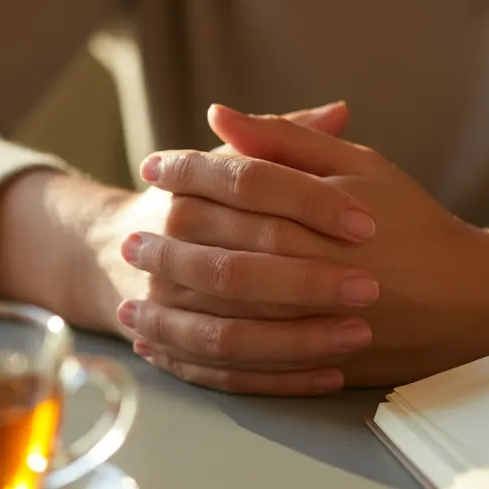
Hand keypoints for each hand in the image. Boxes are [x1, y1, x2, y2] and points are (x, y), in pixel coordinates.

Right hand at [0, 104, 380, 387]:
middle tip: (370, 286)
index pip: (250, 185)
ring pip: (230, 332)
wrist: (118, 251)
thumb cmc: (207, 204)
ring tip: (357, 335)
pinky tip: (330, 373)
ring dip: (297, 339)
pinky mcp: (174, 350)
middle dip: (307, 281)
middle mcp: (164, 247)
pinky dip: (279, 378)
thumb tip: (340, 110)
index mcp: (183, 190)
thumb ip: (286, 139)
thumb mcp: (235, 162)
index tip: (366, 221)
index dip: (312, 201)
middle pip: (238, 268)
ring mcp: (163, 306)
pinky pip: (226, 374)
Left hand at [128, 105, 488, 389]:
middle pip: (223, 255)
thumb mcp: (361, 167)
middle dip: (169, 246)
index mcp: (324, 216)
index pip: (239, 184)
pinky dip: (202, 364)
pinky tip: (170, 354)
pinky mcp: (321, 366)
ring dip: (172, 315)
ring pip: (227, 323)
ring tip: (135, 305)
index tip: (152, 168)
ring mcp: (319, 325)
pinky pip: (249, 373)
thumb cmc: (414, 223)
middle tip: (131, 241)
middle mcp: (318, 271)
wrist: (471, 298)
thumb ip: (289, 141)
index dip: (188, 171)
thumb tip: (219, 115)